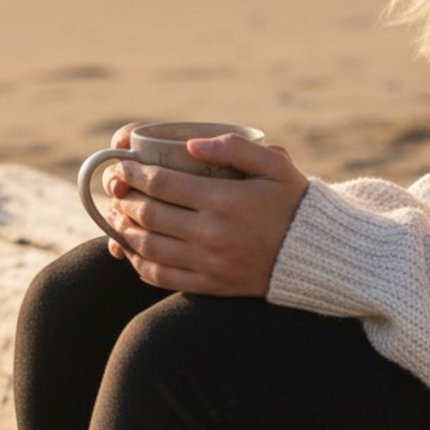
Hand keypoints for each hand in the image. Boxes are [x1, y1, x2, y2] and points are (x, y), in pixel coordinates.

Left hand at [105, 133, 308, 295]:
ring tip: (115, 215)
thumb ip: (234, 148)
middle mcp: (211, 233)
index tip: (123, 166)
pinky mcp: (208, 285)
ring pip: (148, 247)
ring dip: (124, 229)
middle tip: (115, 188)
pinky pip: (160, 276)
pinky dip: (138, 262)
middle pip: (149, 215)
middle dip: (124, 198)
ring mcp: (207, 263)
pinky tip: (131, 249)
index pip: (163, 184)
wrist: (314, 255)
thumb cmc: (293, 202)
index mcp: (224, 200)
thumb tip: (190, 145)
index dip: (135, 174)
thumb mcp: (275, 165)